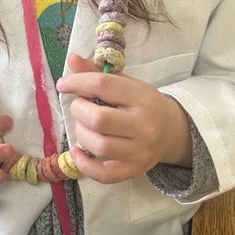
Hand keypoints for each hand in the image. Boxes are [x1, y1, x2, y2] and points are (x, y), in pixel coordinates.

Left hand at [56, 54, 191, 184]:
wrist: (172, 131)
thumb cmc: (143, 104)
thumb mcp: (126, 84)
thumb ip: (98, 73)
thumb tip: (72, 60)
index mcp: (141, 98)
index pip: (103, 85)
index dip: (77, 82)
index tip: (63, 84)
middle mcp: (144, 126)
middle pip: (99, 119)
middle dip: (79, 110)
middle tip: (80, 106)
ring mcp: (140, 151)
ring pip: (100, 146)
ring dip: (81, 134)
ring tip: (83, 125)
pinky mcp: (133, 170)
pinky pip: (104, 174)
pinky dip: (84, 165)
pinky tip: (77, 152)